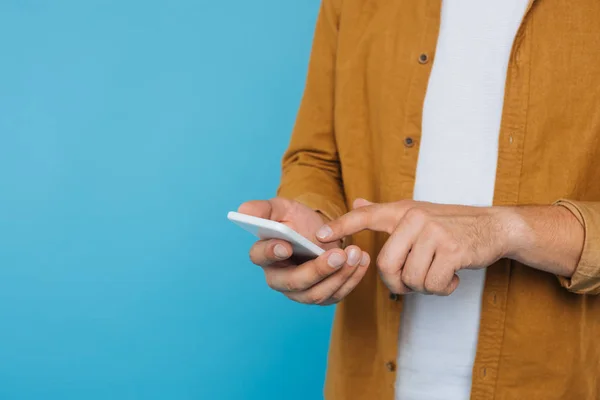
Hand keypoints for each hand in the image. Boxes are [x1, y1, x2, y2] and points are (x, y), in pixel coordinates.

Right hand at [238, 198, 369, 304]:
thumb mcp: (281, 208)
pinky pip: (337, 294)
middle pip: (295, 283)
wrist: (320, 232)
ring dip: (340, 275)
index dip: (272, 252)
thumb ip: (263, 208)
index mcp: (264, 254)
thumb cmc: (296, 220)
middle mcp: (279, 279)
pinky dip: (352, 279)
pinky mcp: (322, 296)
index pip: (261, 256)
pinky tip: (363, 261)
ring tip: (356, 253)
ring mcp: (301, 292)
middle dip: (318, 270)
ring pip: (318, 293)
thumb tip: (243, 208)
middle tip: (339, 254)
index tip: (287, 245)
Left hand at [316, 199, 511, 295]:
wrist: (494, 227)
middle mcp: (415, 218)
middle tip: (414, 280)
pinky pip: (433, 284)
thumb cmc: (451, 225)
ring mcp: (434, 233)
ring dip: (424, 286)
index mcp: (402, 211)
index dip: (341, 225)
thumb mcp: (417, 213)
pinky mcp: (453, 250)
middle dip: (397, 283)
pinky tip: (453, 276)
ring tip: (438, 273)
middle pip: (386, 265)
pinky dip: (442, 288)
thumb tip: (357, 201)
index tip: (319, 236)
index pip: (366, 215)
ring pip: (411, 278)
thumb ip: (385, 212)